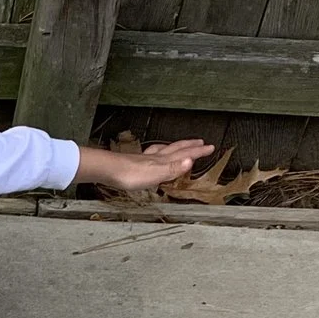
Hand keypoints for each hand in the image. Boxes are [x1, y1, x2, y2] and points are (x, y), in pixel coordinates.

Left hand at [78, 138, 218, 194]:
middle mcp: (156, 157)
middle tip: (200, 142)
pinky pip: (152, 155)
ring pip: (165, 150)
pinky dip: (158, 153)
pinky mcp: (135, 163)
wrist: (108, 170)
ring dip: (176, 147)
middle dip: (190, 146)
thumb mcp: (156, 175)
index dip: (198, 151)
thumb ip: (173, 169)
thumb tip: (191, 161)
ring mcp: (145, 159)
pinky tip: (154, 155)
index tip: (210, 147)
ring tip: (182, 146)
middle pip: (176, 149)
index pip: (185, 154)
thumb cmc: (130, 174)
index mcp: (163, 160)